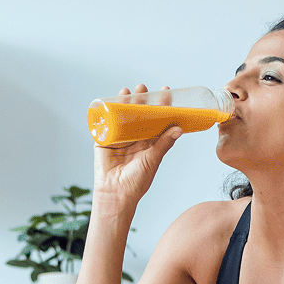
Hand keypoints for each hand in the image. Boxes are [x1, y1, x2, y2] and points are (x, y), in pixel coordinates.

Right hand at [92, 83, 182, 206]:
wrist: (115, 195)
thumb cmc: (136, 182)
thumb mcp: (152, 160)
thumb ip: (164, 143)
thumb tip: (178, 128)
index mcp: (149, 142)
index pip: (156, 120)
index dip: (161, 106)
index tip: (166, 92)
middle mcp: (135, 137)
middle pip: (139, 113)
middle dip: (141, 99)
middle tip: (145, 88)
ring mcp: (119, 137)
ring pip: (123, 115)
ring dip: (126, 102)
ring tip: (130, 91)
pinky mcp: (105, 139)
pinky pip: (107, 122)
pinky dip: (109, 110)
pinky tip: (112, 101)